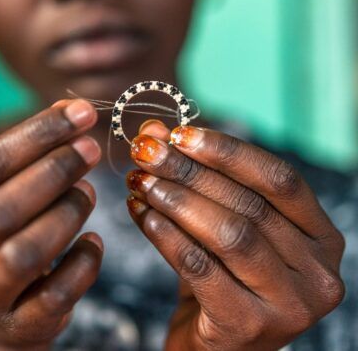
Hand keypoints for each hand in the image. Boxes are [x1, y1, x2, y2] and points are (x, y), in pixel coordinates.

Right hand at [0, 99, 103, 349]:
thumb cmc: (5, 235)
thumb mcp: (6, 192)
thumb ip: (33, 151)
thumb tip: (70, 109)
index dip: (38, 134)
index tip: (82, 114)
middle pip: (3, 209)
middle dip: (55, 171)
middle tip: (91, 149)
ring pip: (25, 253)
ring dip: (67, 215)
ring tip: (91, 193)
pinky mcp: (17, 324)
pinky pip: (56, 294)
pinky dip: (83, 264)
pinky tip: (94, 242)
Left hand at [126, 121, 344, 350]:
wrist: (215, 345)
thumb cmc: (223, 275)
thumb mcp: (218, 222)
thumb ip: (195, 177)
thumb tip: (154, 132)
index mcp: (320, 236)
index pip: (279, 178)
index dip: (227, 151)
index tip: (180, 134)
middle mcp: (317, 271)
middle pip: (249, 204)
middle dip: (189, 171)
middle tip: (147, 151)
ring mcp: (289, 304)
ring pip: (229, 234)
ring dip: (177, 201)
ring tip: (140, 181)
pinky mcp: (249, 327)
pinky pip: (201, 268)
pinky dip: (167, 236)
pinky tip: (143, 215)